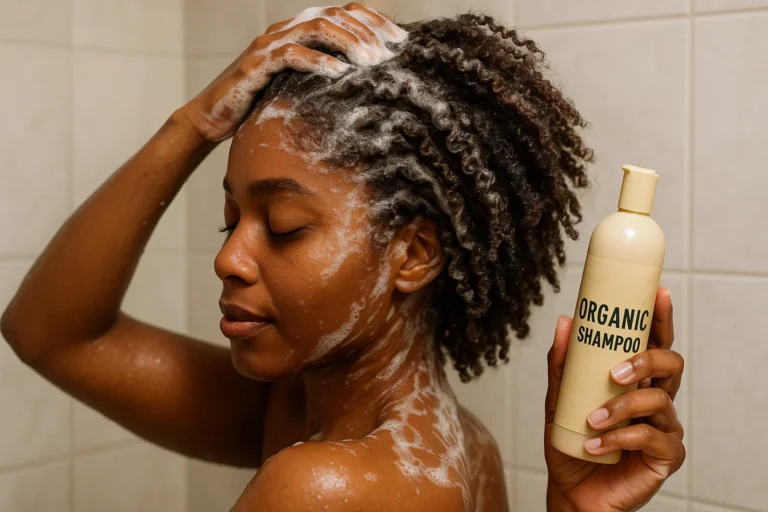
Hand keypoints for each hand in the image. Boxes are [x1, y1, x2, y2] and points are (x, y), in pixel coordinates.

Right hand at [179, 3, 406, 141]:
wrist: (213, 116)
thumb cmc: (259, 104)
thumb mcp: (299, 86)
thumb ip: (324, 76)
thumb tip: (368, 83)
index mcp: (298, 31)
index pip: (342, 11)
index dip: (373, 20)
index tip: (400, 39)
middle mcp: (284, 30)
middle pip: (333, 14)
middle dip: (366, 31)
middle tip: (388, 54)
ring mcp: (268, 45)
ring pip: (315, 27)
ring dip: (348, 42)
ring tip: (369, 61)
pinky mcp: (255, 65)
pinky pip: (291, 55)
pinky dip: (318, 62)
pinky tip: (339, 74)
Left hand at [544, 287, 684, 511]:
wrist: (572, 491)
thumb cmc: (572, 443)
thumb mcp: (559, 399)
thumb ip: (563, 364)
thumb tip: (566, 321)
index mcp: (636, 380)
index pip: (655, 342)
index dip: (661, 318)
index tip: (658, 294)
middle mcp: (655, 399)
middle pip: (671, 364)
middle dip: (646, 360)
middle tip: (614, 373)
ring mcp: (664, 427)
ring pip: (659, 401)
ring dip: (622, 408)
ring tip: (592, 420)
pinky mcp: (666, 456)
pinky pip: (650, 438)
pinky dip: (619, 439)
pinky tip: (596, 445)